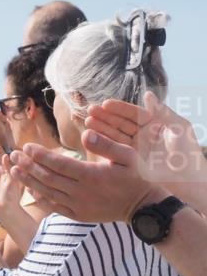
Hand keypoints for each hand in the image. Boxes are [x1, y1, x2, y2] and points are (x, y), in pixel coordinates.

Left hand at [8, 134, 158, 222]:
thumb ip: (106, 144)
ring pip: (47, 192)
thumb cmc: (135, 176)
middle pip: (47, 177)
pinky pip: (53, 206)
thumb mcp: (127, 155)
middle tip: (13, 154)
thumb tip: (85, 133)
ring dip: (28, 180)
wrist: (142, 206)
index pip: (59, 164)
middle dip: (28, 165)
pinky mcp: (77, 215)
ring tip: (12, 169)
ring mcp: (78, 206)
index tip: (26, 146)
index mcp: (92, 175)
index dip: (40, 155)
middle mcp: (81, 192)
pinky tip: (28, 187)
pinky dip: (39, 197)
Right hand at [86, 91, 206, 206]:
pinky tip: (91, 137)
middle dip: (105, 117)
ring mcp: (135, 149)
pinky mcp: (129, 161)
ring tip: (88, 122)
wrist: (186, 181)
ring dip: (100, 128)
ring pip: (115, 135)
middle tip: (90, 111)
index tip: (105, 104)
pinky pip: (114, 149)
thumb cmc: (188, 153)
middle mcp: (143, 135)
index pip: (134, 114)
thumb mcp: (179, 128)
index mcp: (155, 125)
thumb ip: (163, 111)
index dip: (119, 109)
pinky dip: (102, 142)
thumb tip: (147, 94)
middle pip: (121, 123)